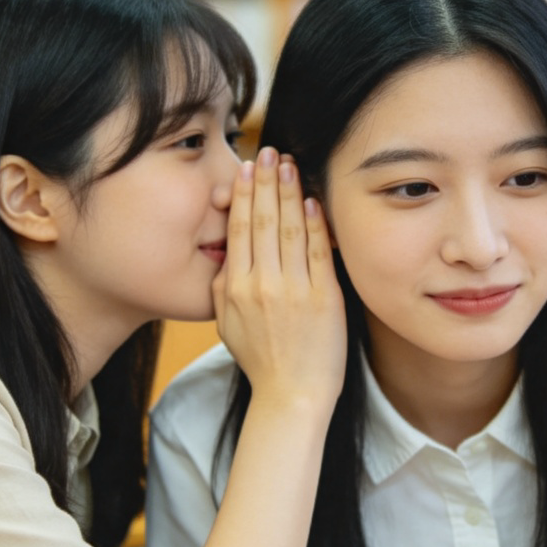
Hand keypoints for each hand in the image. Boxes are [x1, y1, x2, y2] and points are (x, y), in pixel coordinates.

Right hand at [212, 146, 346, 413]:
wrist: (292, 395)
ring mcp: (294, 290)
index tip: (248, 167)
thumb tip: (227, 253)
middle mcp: (262, 284)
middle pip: (263, 220)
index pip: (239, 228)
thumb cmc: (261, 361)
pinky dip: (314, 223)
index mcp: (234, 288)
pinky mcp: (324, 297)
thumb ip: (223, 287)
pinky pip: (317, 251)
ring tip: (289, 164)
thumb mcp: (225, 325)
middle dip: (266, 181)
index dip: (244, 193)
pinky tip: (312, 200)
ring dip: (290, 192)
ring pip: (289, 229)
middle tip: (269, 151)